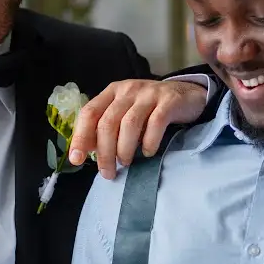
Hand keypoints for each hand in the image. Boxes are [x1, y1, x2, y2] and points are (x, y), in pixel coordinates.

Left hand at [69, 78, 208, 178]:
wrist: (187, 95)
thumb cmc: (150, 110)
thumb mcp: (125, 113)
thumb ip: (107, 128)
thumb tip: (88, 150)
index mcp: (112, 92)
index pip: (89, 113)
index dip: (80, 137)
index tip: (76, 160)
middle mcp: (128, 90)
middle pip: (108, 122)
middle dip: (104, 152)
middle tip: (108, 173)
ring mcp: (149, 94)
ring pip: (129, 124)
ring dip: (124, 149)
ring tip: (126, 163)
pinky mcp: (169, 101)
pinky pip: (155, 123)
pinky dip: (149, 142)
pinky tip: (148, 152)